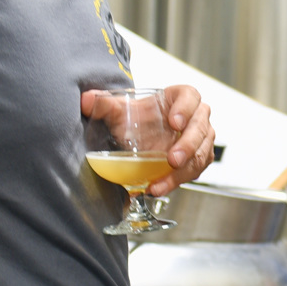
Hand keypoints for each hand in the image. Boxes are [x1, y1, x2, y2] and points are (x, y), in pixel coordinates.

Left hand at [79, 85, 214, 196]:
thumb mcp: (121, 110)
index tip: (174, 122)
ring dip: (182, 171)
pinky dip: (177, 182)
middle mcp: (197, 117)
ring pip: (201, 154)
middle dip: (188, 146)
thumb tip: (85, 101)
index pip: (191, 97)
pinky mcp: (198, 158)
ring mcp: (201, 139)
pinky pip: (195, 171)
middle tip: (172, 159)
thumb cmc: (142, 118)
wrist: (145, 134)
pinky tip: (158, 188)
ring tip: (159, 184)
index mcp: (182, 98)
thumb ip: (104, 104)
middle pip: (200, 129)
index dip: (185, 109)